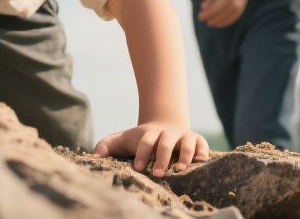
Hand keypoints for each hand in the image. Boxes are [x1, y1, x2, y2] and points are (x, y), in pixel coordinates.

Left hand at [95, 123, 209, 176]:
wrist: (165, 126)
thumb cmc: (141, 140)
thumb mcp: (124, 140)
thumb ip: (109, 144)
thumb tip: (96, 153)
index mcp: (150, 133)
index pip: (146, 141)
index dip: (142, 153)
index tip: (138, 168)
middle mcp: (168, 133)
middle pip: (165, 142)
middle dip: (161, 157)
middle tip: (157, 174)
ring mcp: (184, 136)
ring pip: (186, 142)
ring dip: (184, 155)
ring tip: (180, 170)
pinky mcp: (197, 141)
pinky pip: (202, 145)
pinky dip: (203, 153)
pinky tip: (201, 162)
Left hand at [198, 0, 250, 27]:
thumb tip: (203, 8)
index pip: (215, 8)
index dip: (207, 14)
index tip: (200, 16)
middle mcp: (234, 3)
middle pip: (220, 15)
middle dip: (210, 19)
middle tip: (203, 19)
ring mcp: (238, 9)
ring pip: (225, 20)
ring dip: (215, 23)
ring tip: (209, 22)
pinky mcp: (240, 13)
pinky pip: (230, 21)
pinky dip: (222, 23)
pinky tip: (217, 23)